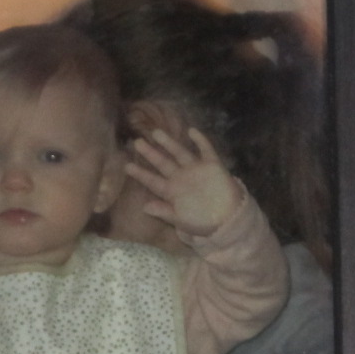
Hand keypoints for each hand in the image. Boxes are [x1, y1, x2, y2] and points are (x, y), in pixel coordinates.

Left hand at [125, 127, 241, 237]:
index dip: (140, 174)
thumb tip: (144, 207)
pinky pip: (206, 150)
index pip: (153, 181)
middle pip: (163, 163)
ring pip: (180, 153)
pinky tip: (191, 131)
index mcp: (172, 191)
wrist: (228, 220)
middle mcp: (181, 177)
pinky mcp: (212, 165)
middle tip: (137, 142)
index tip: (126, 166)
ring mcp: (196, 170)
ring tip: (156, 133)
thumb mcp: (181, 220)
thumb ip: (164, 212)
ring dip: (169, 143)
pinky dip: (200, 141)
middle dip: (151, 153)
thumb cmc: (202, 222)